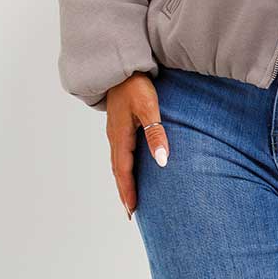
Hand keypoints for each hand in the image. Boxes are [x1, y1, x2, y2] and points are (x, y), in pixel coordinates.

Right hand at [106, 73, 168, 218]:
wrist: (121, 66)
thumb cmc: (136, 85)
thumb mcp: (148, 107)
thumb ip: (156, 132)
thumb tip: (161, 160)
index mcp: (120, 137)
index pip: (124, 171)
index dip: (128, 191)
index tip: (132, 210)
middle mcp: (115, 137)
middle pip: (118, 171)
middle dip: (124, 192)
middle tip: (130, 212)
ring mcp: (115, 131)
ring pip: (118, 162)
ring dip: (123, 181)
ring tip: (130, 196)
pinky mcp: (119, 125)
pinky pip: (121, 153)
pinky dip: (124, 167)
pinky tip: (131, 169)